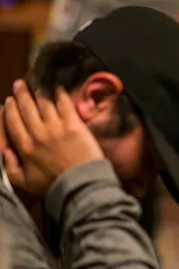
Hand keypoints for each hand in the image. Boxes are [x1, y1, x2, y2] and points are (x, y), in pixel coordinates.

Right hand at [0, 80, 103, 195]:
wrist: (82, 184)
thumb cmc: (55, 185)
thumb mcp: (24, 181)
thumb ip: (10, 166)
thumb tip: (4, 151)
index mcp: (25, 147)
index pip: (12, 122)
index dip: (10, 109)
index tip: (8, 101)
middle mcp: (38, 134)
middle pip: (26, 109)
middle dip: (21, 94)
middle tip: (19, 85)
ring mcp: (56, 128)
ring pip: (43, 103)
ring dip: (38, 91)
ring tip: (36, 83)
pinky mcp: (73, 125)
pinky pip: (64, 104)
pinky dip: (59, 93)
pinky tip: (57, 87)